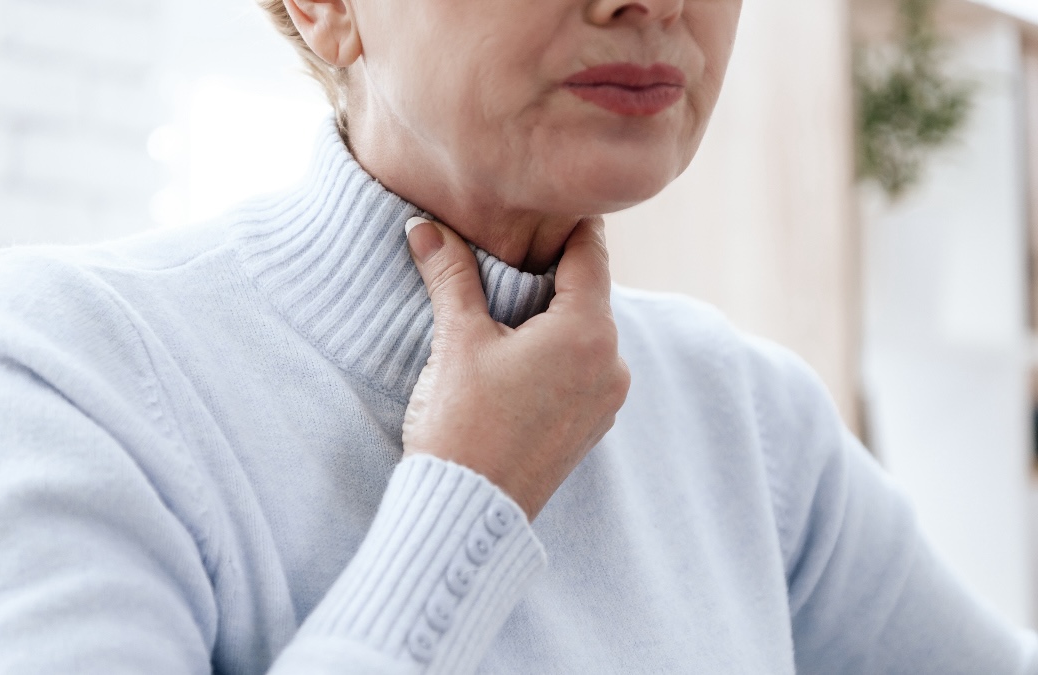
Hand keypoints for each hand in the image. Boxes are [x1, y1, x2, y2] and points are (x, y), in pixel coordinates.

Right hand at [401, 216, 630, 520]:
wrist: (468, 513)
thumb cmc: (462, 425)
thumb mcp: (457, 341)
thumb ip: (451, 276)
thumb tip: (425, 226)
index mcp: (589, 332)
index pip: (590, 252)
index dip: (568, 221)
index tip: (548, 201)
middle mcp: (612, 363)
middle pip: (588, 293)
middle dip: (550, 272)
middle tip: (511, 249)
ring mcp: (606, 399)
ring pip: (586, 334)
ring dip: (553, 316)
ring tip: (505, 309)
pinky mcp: (591, 427)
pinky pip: (583, 370)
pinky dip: (557, 353)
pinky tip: (516, 358)